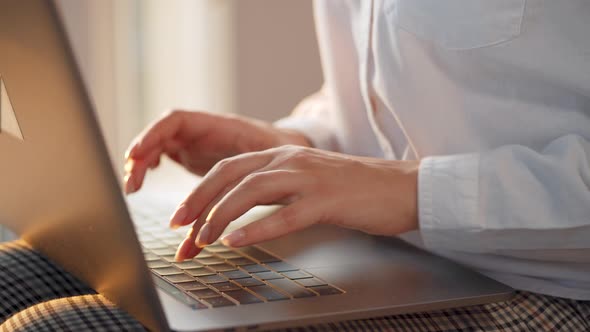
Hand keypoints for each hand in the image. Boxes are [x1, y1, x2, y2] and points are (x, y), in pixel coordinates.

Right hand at [123, 110, 309, 192]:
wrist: (284, 149)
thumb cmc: (276, 148)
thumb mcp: (266, 153)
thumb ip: (247, 163)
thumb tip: (234, 177)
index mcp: (216, 124)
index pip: (176, 120)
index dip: (153, 134)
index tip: (137, 153)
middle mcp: (200, 130)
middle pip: (160, 135)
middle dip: (141, 155)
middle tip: (131, 182)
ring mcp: (193, 142)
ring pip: (158, 147)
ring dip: (141, 165)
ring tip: (132, 188)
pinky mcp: (191, 155)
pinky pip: (162, 157)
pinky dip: (149, 168)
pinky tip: (142, 183)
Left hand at [173, 145, 419, 260]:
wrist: (400, 186)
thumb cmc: (352, 189)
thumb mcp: (305, 180)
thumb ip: (274, 189)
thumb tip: (238, 211)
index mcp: (282, 154)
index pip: (228, 169)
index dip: (199, 192)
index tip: (181, 219)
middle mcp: (289, 160)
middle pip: (230, 174)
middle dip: (197, 202)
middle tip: (177, 228)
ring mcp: (308, 178)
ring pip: (251, 191)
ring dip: (220, 216)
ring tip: (201, 240)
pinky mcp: (327, 200)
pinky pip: (285, 215)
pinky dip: (256, 228)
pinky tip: (236, 241)